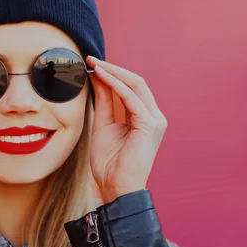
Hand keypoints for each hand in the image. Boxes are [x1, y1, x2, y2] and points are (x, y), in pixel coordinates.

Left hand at [86, 56, 167, 203]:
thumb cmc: (109, 162)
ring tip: (94, 64)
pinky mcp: (149, 124)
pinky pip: (131, 97)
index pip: (130, 87)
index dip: (112, 73)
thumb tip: (98, 78)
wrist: (114, 187)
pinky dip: (115, 84)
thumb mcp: (102, 124)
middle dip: (113, 68)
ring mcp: (154, 120)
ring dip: (113, 72)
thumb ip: (103, 101)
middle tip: (91, 59)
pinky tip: (101, 77)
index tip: (92, 65)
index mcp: (144, 117)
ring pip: (135, 85)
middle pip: (135, 82)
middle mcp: (154, 116)